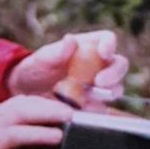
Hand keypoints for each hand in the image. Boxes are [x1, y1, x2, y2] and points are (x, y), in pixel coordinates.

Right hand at [0, 96, 72, 148]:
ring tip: (59, 136)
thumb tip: (39, 110)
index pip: (24, 103)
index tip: (65, 107)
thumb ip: (12, 115)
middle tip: (68, 116)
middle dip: (48, 113)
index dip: (46, 104)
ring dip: (39, 134)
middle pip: (23, 114)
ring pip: (18, 135)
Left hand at [6, 30, 128, 102]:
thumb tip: (70, 40)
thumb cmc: (37, 67)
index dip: (110, 45)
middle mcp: (99, 64)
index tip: (104, 53)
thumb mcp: (42, 58)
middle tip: (99, 82)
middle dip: (114, 73)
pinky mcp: (94, 103)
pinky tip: (81, 109)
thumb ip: (57, 51)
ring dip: (107, 93)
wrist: (29, 91)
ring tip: (87, 97)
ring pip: (116, 88)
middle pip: (120, 65)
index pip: (108, 39)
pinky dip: (95, 109)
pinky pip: (102, 107)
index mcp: (89, 45)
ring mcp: (99, 85)